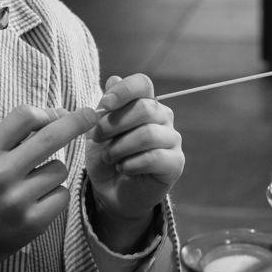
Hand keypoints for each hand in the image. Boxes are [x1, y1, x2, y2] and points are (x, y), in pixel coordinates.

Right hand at [0, 104, 99, 264]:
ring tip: (34, 185)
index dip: (46, 113)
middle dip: (76, 122)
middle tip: (91, 114)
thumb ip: (20, 136)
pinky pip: (63, 194)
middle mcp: (2, 174)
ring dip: (56, 172)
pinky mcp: (34, 221)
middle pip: (50, 138)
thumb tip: (63, 115)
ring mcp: (18, 200)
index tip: (61, 114)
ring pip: (61, 169)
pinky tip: (38, 202)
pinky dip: (56, 195)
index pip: (24, 117)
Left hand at [86, 74, 184, 251]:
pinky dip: (132, 164)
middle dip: (115, 124)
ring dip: (120, 147)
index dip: (123, 90)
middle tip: (97, 138)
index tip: (104, 104)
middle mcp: (163, 117)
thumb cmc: (107, 158)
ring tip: (109, 158)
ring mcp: (172, 140)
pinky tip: (123, 168)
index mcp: (144, 103)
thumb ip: (104, 107)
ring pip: (148, 134)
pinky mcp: (175, 163)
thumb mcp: (96, 131)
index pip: (142, 83)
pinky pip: (155, 157)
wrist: (111, 193)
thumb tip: (113, 78)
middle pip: (145, 108)